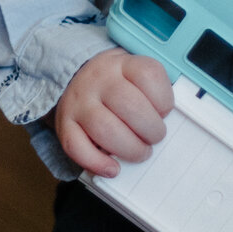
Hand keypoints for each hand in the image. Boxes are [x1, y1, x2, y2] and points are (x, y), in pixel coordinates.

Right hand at [53, 46, 175, 178]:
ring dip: (129, 148)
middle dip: (150, 130)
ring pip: (105, 129)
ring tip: (139, 152)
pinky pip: (75, 146)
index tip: (164, 112)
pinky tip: (112, 167)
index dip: (163, 100)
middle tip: (154, 138)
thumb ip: (152, 92)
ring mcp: (79, 101)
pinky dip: (96, 163)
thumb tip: (168, 122)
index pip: (148, 75)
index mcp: (122, 64)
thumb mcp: (134, 74)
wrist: (76, 77)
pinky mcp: (64, 123)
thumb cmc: (115, 83)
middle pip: (129, 105)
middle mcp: (98, 80)